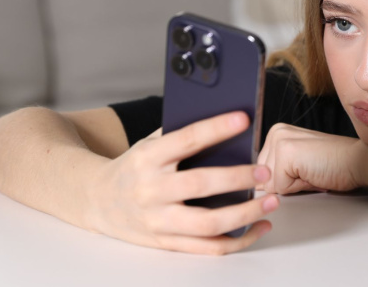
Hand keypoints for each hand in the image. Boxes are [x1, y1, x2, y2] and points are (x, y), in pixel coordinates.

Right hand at [86, 111, 279, 254]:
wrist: (96, 200)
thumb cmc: (133, 167)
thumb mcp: (147, 144)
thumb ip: (179, 135)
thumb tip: (226, 122)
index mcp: (147, 158)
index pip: (186, 139)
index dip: (216, 128)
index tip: (243, 119)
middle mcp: (151, 190)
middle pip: (199, 185)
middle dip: (237, 178)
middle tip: (265, 172)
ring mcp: (158, 220)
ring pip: (207, 223)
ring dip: (245, 214)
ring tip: (271, 201)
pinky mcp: (165, 243)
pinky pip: (206, 247)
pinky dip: (237, 240)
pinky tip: (257, 227)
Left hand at [257, 124, 364, 194]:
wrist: (359, 161)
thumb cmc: (335, 165)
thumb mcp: (298, 166)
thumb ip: (276, 171)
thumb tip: (256, 187)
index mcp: (277, 133)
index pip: (260, 172)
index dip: (284, 180)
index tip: (306, 169)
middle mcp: (276, 132)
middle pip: (261, 178)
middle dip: (284, 183)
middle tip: (310, 170)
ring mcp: (280, 140)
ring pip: (269, 183)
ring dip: (291, 186)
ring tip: (311, 172)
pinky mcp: (286, 152)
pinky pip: (279, 188)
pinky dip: (297, 188)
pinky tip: (313, 174)